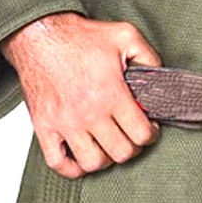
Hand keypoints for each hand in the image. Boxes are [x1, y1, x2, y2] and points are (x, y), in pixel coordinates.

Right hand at [0, 11, 161, 178]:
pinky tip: (82, 155)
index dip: (152, 134)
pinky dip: (73, 167)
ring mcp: (65, 123)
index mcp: (111, 93)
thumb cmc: (79, 36)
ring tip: (108, 144)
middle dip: (132, 146)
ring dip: (106, 158)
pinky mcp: (44, 127)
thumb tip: (160, 78)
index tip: (149, 127)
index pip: (141, 134)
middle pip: (121, 152)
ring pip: (93, 163)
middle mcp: (89, 113)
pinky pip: (58, 163)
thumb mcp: (126, 36)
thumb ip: (149, 57)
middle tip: (131, 135)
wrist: (40, 34)